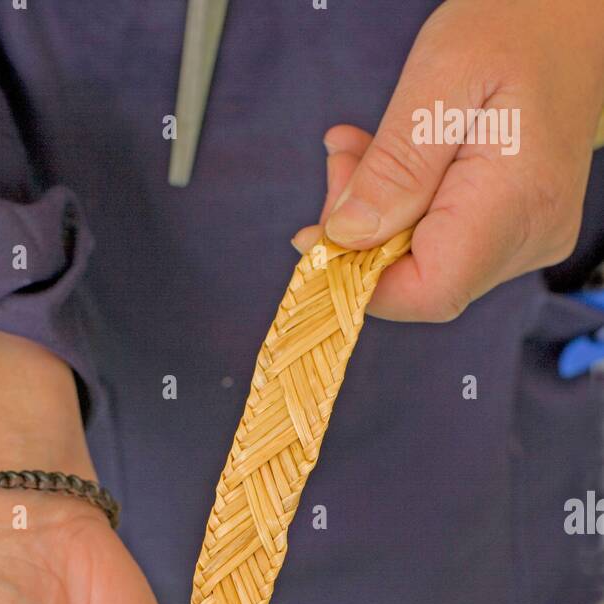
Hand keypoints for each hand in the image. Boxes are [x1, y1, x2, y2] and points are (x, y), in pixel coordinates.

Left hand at [293, 0, 603, 320]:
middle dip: (362, 235)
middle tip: (339, 161)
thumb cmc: (516, 23)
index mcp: (518, 203)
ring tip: (356, 149)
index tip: (316, 235)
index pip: (428, 292)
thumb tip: (347, 237)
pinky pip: (444, 241)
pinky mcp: (518, 229)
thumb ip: (396, 164)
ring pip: (427, 262)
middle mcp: (531, 236)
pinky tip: (385, 160)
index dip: (361, 280)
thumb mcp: (443, 74)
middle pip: (422, 280)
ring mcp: (528, 238)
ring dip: (377, 214)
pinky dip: (403, 207)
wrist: (571, 14)